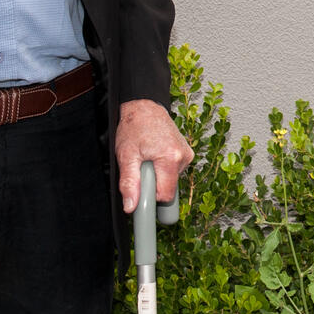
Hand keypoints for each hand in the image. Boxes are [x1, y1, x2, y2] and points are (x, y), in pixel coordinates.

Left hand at [115, 98, 193, 212]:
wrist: (145, 106)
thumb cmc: (134, 127)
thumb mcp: (126, 156)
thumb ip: (129, 183)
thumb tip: (131, 206)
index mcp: (170, 158)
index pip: (166, 196)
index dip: (151, 196)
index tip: (142, 189)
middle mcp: (184, 157)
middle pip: (169, 188)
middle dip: (154, 183)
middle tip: (142, 167)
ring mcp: (187, 154)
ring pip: (171, 180)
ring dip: (158, 175)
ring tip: (148, 157)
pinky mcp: (187, 152)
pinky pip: (174, 170)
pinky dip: (163, 167)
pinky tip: (155, 154)